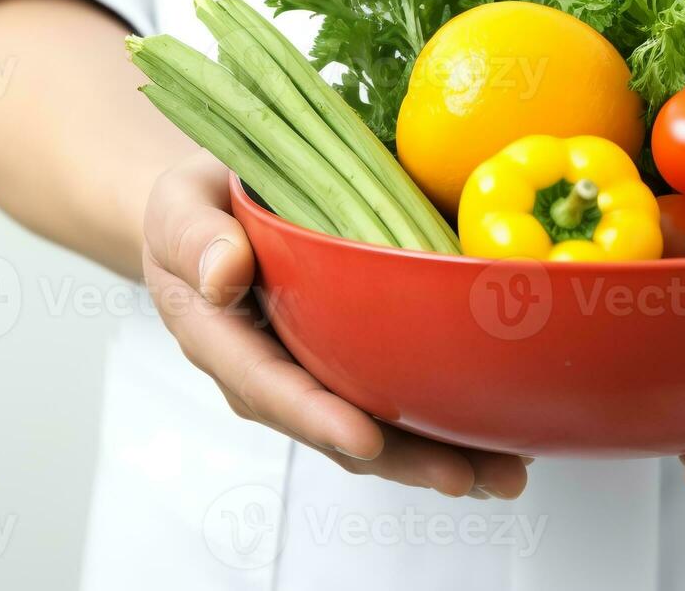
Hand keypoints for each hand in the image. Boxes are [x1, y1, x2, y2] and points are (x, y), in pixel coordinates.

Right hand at [142, 150, 529, 499]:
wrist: (214, 213)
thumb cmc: (197, 209)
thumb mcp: (181, 208)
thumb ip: (195, 238)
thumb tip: (223, 272)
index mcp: (223, 341)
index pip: (270, 386)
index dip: (318, 417)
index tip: (366, 439)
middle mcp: (273, 374)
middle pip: (336, 430)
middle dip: (403, 460)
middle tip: (467, 476)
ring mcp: (315, 375)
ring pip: (376, 431)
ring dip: (439, 455)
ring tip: (503, 472)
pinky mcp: (350, 365)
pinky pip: (397, 402)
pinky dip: (447, 423)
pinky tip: (500, 434)